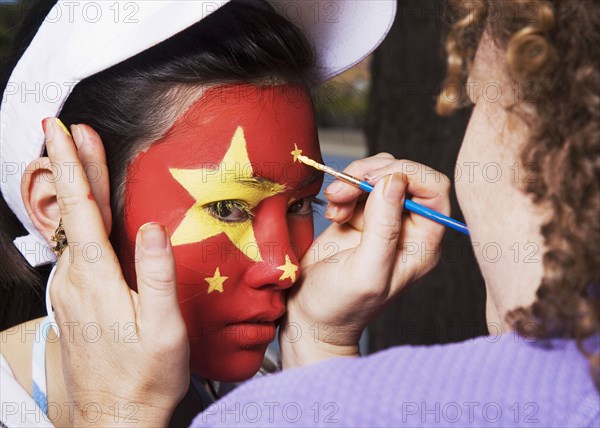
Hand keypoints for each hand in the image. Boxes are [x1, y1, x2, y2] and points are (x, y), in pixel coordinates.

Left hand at [43, 119, 188, 425]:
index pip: (82, 210)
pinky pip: (77, 249)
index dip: (74, 167)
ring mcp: (70, 291)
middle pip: (74, 212)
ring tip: (82, 160)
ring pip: (73, 229)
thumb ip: (156, 275)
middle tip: (69, 130)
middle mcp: (74, 281)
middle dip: (72, 166)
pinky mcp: (75, 301)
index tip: (64, 133)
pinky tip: (90, 215)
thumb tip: (153, 227)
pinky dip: (81, 221)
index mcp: (96, 280)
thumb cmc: (144, 377)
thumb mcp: (162, 329)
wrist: (114, 418)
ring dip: (77, 191)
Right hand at [280, 154, 450, 367]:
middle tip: (343, 190)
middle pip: (405, 175)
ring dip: (353, 180)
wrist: (310, 315)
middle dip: (372, 174)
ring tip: (335, 203)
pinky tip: (333, 212)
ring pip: (380, 174)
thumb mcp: (365, 272)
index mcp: (422, 243)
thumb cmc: (340, 306)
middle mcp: (408, 228)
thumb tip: (394, 181)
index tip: (374, 180)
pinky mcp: (361, 215)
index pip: (434, 190)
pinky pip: (359, 183)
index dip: (408, 175)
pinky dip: (343, 189)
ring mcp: (384, 219)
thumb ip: (383, 228)